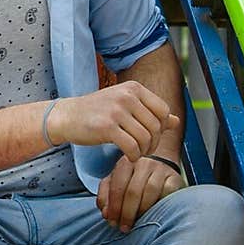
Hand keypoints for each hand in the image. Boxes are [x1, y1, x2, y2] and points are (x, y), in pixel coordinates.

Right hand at [47, 81, 180, 160]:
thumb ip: (151, 112)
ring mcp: (116, 111)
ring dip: (143, 151)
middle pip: (156, 126)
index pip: (163, 110)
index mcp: (134, 88)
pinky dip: (133, 156)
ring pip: (145, 138)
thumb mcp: (125, 106)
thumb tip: (176, 121)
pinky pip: (132, 147)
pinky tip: (127, 156)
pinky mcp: (107, 127)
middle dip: (153, 143)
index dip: (161, 127)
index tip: (151, 136)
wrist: (67, 116)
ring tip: (134, 153)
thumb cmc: (97, 112)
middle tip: (143, 149)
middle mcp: (127, 96)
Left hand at [96, 154, 183, 231]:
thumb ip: (107, 197)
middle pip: (133, 190)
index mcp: (126, 163)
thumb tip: (106, 214)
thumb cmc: (134, 180)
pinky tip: (155, 214)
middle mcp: (143, 163)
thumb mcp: (116, 184)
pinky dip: (160, 204)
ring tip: (138, 223)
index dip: (114, 207)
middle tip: (125, 228)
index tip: (113, 222)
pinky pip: (167, 192)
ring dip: (142, 210)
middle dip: (127, 213)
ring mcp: (160, 169)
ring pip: (150, 191)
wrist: (161, 168)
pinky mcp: (175, 178)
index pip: (117, 186)